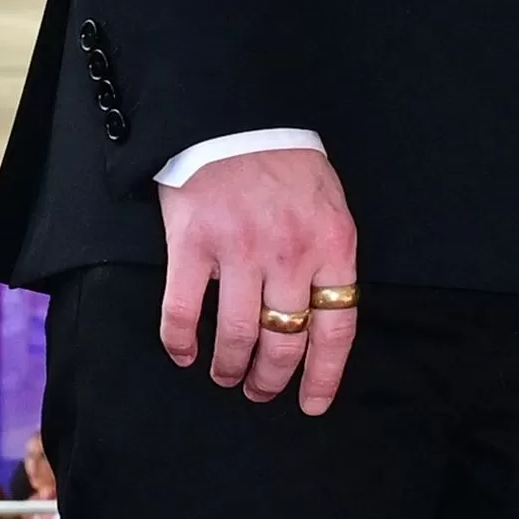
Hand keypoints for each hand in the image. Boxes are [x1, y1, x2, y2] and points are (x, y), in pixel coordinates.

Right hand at [157, 145, 361, 414]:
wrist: (234, 114)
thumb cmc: (284, 163)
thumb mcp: (328, 207)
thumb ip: (328, 259)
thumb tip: (321, 316)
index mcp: (332, 246)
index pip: (336, 329)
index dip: (324, 376)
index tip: (312, 404)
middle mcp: (289, 254)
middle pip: (285, 341)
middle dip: (271, 379)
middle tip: (259, 391)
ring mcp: (239, 250)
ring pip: (239, 335)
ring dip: (230, 367)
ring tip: (225, 375)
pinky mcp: (193, 243)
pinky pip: (185, 311)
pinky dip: (181, 341)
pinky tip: (183, 354)